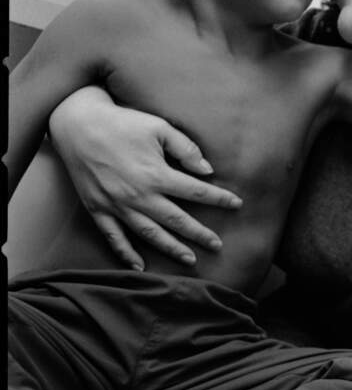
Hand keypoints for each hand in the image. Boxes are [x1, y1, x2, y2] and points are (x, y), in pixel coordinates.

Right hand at [48, 87, 241, 268]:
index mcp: (156, 174)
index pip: (196, 191)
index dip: (219, 198)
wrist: (77, 123)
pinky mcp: (97, 208)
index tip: (236, 204)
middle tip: (218, 245)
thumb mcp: (159, 127)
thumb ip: (186, 148)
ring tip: (190, 259)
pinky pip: (113, 237)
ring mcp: (116, 205)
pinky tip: (140, 266)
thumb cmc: (122, 123)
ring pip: (149, 233)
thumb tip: (207, 170)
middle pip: (176, 220)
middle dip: (200, 234)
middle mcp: (138, 195)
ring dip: (171, 248)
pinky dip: (126, 253)